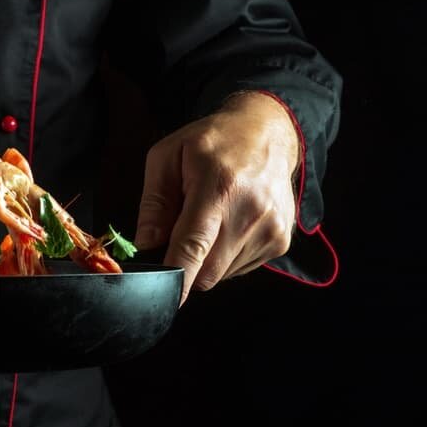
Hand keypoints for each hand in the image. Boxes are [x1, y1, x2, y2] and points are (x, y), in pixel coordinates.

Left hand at [134, 91, 300, 304]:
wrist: (267, 134)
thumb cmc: (214, 142)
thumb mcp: (168, 156)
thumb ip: (154, 202)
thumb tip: (146, 243)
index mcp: (220, 188)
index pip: (194, 246)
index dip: (175, 275)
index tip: (162, 293)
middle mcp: (251, 213)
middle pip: (208, 271)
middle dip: (186, 265)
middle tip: (180, 233)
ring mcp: (271, 230)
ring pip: (222, 274)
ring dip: (206, 260)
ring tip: (210, 221)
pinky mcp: (281, 241)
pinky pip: (240, 268)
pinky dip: (225, 256)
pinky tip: (227, 226)